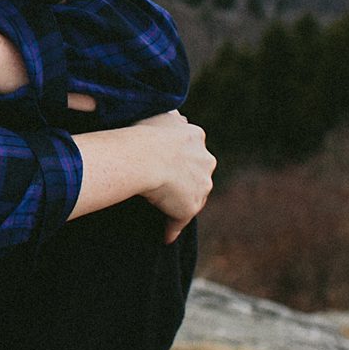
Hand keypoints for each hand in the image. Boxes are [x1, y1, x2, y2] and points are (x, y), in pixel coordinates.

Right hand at [134, 110, 214, 242]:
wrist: (144, 156)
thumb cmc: (143, 133)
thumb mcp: (160, 113)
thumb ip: (171, 114)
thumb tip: (178, 116)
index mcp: (196, 136)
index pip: (193, 147)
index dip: (179, 154)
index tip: (166, 158)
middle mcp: (205, 160)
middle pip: (199, 172)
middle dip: (186, 177)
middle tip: (164, 182)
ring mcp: (200, 185)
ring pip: (193, 196)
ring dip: (181, 202)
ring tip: (163, 209)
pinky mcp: (189, 207)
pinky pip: (179, 221)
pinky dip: (172, 228)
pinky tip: (165, 237)